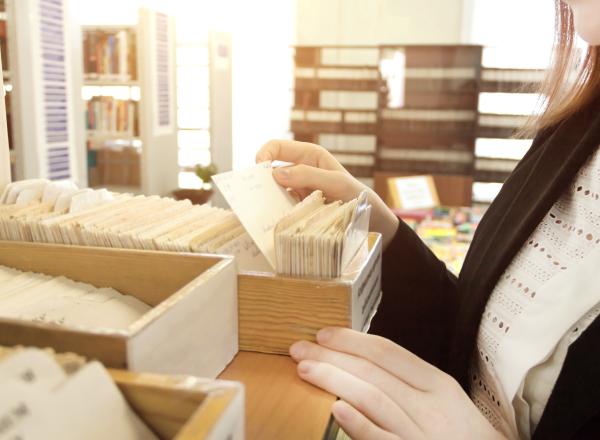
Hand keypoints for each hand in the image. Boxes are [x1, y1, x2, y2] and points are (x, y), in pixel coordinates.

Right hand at [256, 139, 398, 247]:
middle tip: (254, 197)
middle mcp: (300, 170)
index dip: (264, 155)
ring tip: (263, 213)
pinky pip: (280, 207)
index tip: (258, 170)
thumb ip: (309, 176)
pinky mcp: (297, 207)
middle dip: (261, 181)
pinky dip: (275, 213)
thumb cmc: (357, 195)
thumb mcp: (337, 183)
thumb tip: (276, 174)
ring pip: (273, 191)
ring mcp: (297, 190)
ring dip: (267, 200)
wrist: (370, 221)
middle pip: (270, 170)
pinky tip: (274, 222)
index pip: (277, 147)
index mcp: (308, 155)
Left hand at [290, 328, 504, 439]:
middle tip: (299, 349)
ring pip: (373, 398)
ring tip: (305, 370)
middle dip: (331, 356)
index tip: (322, 333)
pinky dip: (360, 425)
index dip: (351, 340)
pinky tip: (336, 410)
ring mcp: (423, 434)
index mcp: (438, 384)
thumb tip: (360, 363)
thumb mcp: (444, 402)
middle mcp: (431, 406)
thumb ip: (409, 382)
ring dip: (335, 380)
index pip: (387, 352)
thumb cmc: (461, 436)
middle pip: (373, 371)